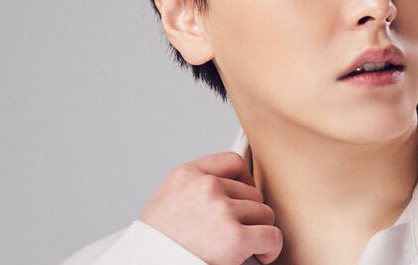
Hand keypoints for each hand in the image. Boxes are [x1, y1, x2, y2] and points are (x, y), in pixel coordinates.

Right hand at [140, 151, 282, 264]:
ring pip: (265, 213)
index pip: (233, 162)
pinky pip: (272, 237)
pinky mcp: (234, 237)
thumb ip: (196, 188)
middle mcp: (205, 187)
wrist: (144, 264)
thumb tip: (234, 188)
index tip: (243, 199)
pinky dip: (270, 249)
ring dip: (258, 232)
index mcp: (186, 175)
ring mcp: (221, 210)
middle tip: (235, 233)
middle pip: (252, 192)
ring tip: (242, 246)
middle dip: (248, 214)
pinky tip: (259, 255)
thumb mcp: (167, 201)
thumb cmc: (156, 244)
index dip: (244, 183)